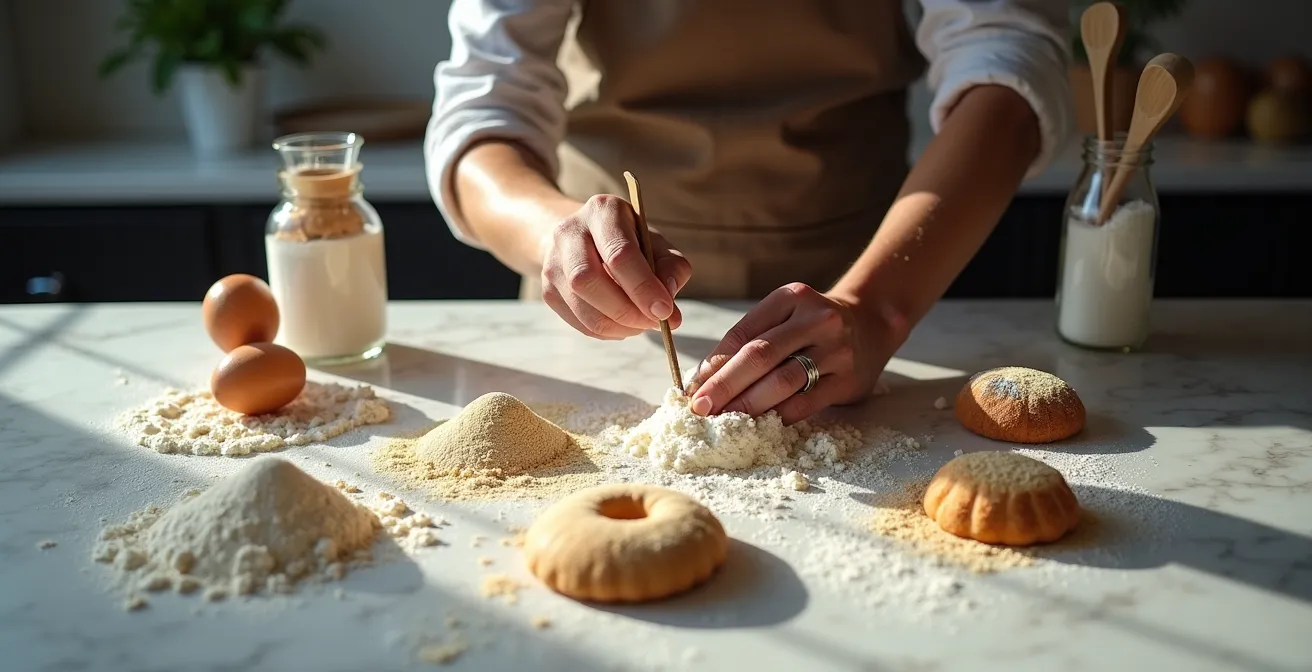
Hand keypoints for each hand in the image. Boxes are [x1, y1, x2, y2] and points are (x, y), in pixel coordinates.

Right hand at [540, 195, 692, 339]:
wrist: (585, 237)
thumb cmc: (630, 241)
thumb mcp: (657, 244)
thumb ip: (671, 270)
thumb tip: (671, 313)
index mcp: (603, 211)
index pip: (619, 253)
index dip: (643, 287)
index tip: (664, 311)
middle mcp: (570, 231)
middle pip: (588, 279)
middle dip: (625, 310)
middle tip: (652, 322)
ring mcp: (553, 261)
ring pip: (580, 305)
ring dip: (617, 325)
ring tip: (640, 324)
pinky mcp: (548, 289)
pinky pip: (577, 321)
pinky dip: (605, 331)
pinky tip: (622, 323)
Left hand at [683, 283, 897, 423]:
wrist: (871, 324)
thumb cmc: (812, 326)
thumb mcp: (783, 318)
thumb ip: (749, 341)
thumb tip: (704, 379)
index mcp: (790, 298)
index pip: (742, 333)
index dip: (713, 364)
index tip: (692, 388)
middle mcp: (815, 319)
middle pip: (759, 355)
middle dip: (724, 386)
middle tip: (701, 408)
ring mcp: (836, 348)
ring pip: (782, 380)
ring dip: (748, 404)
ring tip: (725, 420)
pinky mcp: (849, 378)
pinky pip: (806, 402)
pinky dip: (778, 415)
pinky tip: (760, 424)